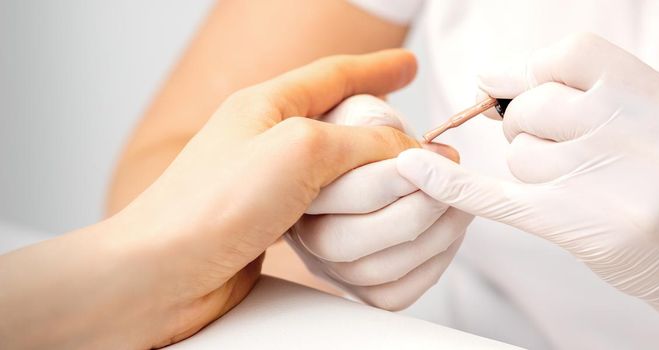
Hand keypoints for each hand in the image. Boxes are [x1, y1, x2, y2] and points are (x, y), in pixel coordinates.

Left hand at [0, 50, 420, 348]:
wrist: (161, 277)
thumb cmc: (210, 205)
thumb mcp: (299, 150)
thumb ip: (363, 140)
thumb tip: (415, 151)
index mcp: (269, 106)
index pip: (336, 75)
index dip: (378, 68)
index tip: (408, 65)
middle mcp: (270, 142)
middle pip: (345, 126)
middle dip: (387, 134)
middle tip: (422, 148)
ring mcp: (271, 185)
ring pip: (342, 173)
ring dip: (373, 181)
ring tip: (399, 187)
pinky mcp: (274, 227)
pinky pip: (329, 212)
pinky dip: (354, 215)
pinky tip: (362, 219)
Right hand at [285, 94, 472, 310]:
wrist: (360, 159)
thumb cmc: (358, 132)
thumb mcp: (359, 109)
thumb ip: (379, 121)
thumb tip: (429, 155)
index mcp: (291, 185)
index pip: (332, 190)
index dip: (389, 177)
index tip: (429, 156)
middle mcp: (301, 232)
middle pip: (344, 241)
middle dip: (411, 212)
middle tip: (450, 185)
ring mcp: (328, 266)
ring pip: (373, 272)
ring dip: (431, 238)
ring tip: (459, 204)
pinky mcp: (359, 290)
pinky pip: (394, 295)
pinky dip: (431, 266)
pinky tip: (448, 233)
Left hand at [395, 34, 658, 347]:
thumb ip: (595, 91)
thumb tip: (493, 76)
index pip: (574, 55)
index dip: (539, 69)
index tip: (525, 85)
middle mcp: (639, 138)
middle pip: (538, 105)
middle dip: (531, 122)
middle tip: (555, 145)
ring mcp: (608, 186)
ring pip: (522, 153)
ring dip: (533, 166)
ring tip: (577, 186)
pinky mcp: (577, 229)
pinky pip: (498, 195)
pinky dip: (451, 182)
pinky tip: (416, 169)